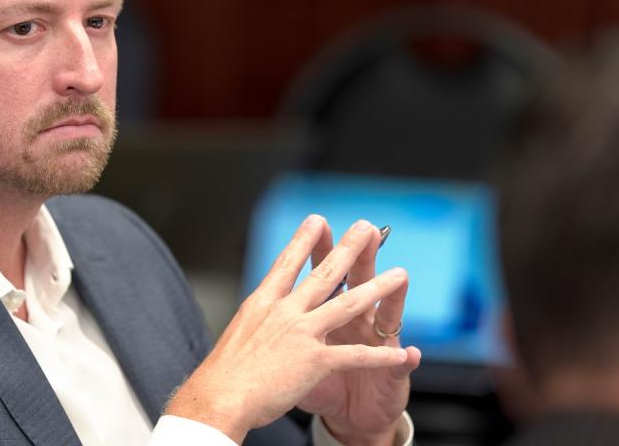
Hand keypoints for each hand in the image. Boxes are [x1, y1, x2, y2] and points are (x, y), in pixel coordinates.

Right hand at [165, 216, 411, 443]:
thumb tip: (262, 312)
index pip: (287, 264)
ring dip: (378, 288)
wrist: (219, 398)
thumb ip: (259, 319)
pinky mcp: (315, 360)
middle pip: (325, 273)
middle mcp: (286, 311)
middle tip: (366, 227)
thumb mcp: (238, 331)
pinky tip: (400, 353)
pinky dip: (380, 356)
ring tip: (400, 274)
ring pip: (349, 304)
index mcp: (264, 302)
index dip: (303, 240)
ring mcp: (303, 333)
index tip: (316, 220)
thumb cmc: (223, 372)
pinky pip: (356, 356)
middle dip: (349, 248)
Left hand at [299, 221, 421, 445]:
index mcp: (330, 315)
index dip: (319, 250)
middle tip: (366, 229)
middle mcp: (357, 323)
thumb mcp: (298, 359)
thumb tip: (261, 310)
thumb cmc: (322, 386)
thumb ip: (287, 334)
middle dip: (362, 257)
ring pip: (386, 315)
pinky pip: (398, 367)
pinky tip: (411, 352)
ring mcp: (377, 345)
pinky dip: (405, 360)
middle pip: (358, 283)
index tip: (316, 223)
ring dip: (392, 296)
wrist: (349, 418)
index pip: (324, 276)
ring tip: (400, 276)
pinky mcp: (391, 373)